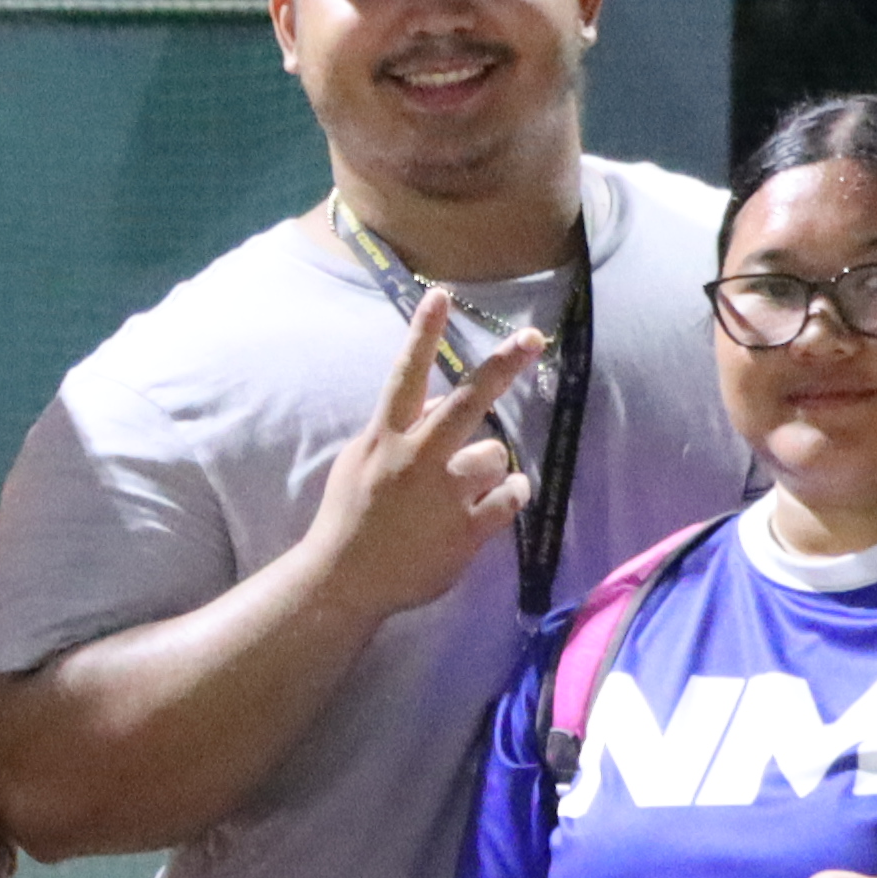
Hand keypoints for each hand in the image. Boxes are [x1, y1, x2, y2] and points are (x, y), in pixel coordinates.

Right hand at [297, 292, 551, 625]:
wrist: (344, 581)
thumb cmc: (349, 516)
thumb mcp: (359, 463)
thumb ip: (394, 431)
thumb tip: (429, 401)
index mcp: (385, 440)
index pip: (405, 376)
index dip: (424, 334)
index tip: (441, 295)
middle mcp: (416, 461)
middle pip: (465, 402)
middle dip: (500, 367)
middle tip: (532, 339)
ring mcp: (444, 497)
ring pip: (496, 455)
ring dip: (491, 467)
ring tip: (467, 489)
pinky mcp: (467, 531)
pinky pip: (512, 497)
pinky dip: (509, 497)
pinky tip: (488, 507)